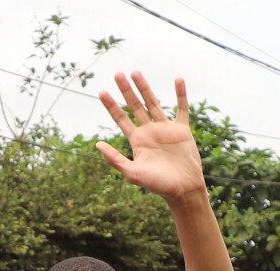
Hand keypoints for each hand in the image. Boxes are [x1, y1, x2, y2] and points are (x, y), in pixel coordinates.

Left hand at [97, 71, 204, 200]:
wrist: (182, 189)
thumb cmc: (158, 185)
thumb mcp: (133, 173)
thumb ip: (115, 159)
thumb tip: (97, 144)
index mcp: (137, 141)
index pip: (121, 119)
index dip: (111, 106)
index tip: (102, 92)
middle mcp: (149, 132)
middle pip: (135, 106)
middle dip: (126, 91)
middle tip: (117, 74)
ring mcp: (165, 129)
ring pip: (153, 103)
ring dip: (145, 88)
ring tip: (136, 72)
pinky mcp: (181, 130)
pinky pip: (181, 109)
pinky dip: (181, 95)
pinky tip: (178, 79)